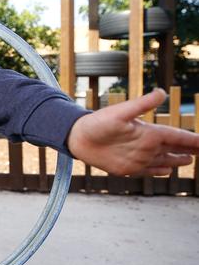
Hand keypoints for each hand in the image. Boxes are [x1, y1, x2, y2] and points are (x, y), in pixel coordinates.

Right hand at [68, 88, 198, 175]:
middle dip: (191, 150)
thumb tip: (162, 92)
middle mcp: (148, 152)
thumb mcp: (120, 109)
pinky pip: (152, 172)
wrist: (77, 141)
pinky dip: (162, 170)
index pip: (181, 138)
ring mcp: (139, 164)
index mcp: (150, 136)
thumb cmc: (98, 123)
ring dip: (179, 160)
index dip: (196, 140)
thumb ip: (143, 103)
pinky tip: (166, 170)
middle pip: (177, 152)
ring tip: (189, 159)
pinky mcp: (129, 171)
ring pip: (166, 163)